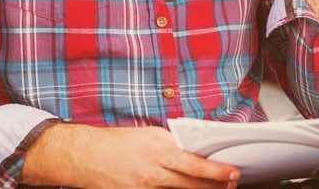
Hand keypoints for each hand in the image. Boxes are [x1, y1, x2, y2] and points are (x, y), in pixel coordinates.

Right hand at [22, 123, 239, 187]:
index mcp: (159, 150)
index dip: (217, 171)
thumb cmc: (118, 142)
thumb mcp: (150, 135)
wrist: (85, 156)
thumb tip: (195, 151)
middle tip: (231, 184)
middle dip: (215, 186)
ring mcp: (143, 188)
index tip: (233, 173)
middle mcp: (152, 171)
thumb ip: (173, 145)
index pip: (195, 164)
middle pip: (191, 184)